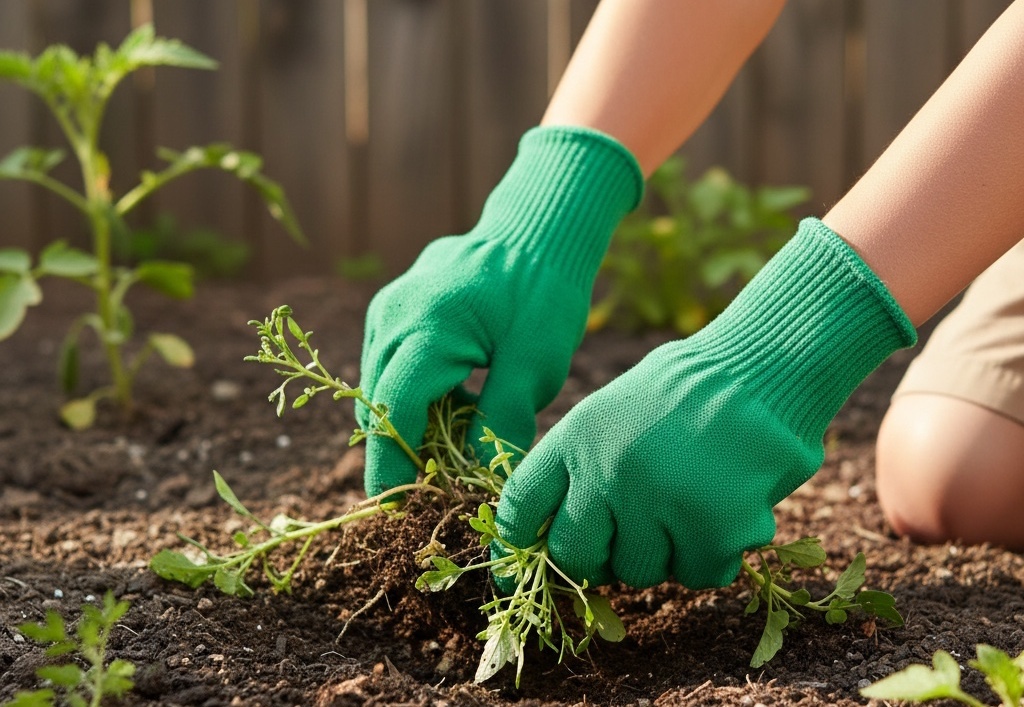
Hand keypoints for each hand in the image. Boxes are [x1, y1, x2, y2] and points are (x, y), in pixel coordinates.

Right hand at [359, 126, 642, 496]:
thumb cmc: (544, 294)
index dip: (392, 465)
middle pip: (379, 403)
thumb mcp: (535, 365)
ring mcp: (388, 309)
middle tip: (432, 490)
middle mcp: (393, 317)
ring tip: (453, 446)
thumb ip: (501, 422)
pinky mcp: (394, 309)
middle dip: (399, 450)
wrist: (538, 230)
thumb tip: (473, 477)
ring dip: (409, 421)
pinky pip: (390, 365)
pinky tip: (455, 405)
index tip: (396, 509)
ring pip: (381, 386)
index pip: (394, 413)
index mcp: (427, 330)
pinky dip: (414, 394)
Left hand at [495, 218, 916, 588]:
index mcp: (576, 437)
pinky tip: (729, 514)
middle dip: (599, 557)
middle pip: (574, 556)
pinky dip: (715, 555)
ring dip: (664, 552)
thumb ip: (583, 465)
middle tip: (632, 536)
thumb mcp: (614, 410)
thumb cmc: (689, 391)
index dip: (522, 537)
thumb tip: (559, 535)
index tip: (536, 551)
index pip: (520, 504)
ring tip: (692, 504)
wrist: (763, 369)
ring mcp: (655, 502)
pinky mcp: (710, 528)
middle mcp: (605, 472)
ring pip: (639, 572)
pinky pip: (698, 574)